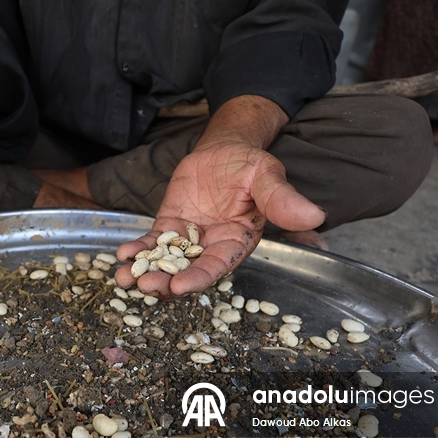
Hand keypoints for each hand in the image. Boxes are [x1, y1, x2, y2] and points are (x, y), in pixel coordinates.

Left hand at [115, 97, 324, 296]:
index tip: (179, 287)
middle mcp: (211, 246)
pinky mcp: (169, 226)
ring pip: (165, 262)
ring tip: (123, 278)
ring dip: (144, 272)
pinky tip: (121, 254)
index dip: (199, 277)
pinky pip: (151, 243)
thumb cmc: (251, 164)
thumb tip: (315, 216)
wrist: (226, 149)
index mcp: (237, 242)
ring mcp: (187, 239)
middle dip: (164, 282)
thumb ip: (283, 200)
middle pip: (186, 271)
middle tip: (144, 287)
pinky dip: (137, 250)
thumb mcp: (267, 176)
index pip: (218, 266)